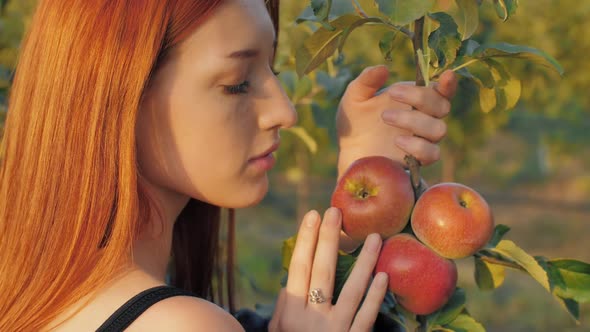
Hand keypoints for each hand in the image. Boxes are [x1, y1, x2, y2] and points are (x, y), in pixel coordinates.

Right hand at [269, 208, 387, 331]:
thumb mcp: (279, 331)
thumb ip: (284, 307)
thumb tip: (291, 280)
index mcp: (292, 314)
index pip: (299, 269)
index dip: (306, 240)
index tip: (313, 214)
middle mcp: (313, 320)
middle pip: (322, 272)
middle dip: (328, 239)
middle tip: (336, 211)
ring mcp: (336, 331)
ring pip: (352, 291)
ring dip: (365, 261)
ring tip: (375, 236)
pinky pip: (367, 316)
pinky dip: (375, 296)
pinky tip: (382, 275)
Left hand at [336, 65, 456, 177]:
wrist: (348, 149)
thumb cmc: (355, 120)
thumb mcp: (355, 96)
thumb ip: (367, 81)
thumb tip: (384, 68)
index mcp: (415, 99)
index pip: (441, 90)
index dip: (448, 84)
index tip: (446, 75)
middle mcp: (424, 118)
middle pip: (442, 106)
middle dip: (421, 98)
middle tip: (392, 93)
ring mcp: (422, 139)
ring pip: (439, 129)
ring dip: (414, 121)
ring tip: (385, 117)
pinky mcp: (417, 159)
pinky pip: (432, 153)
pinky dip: (417, 146)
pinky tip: (397, 141)